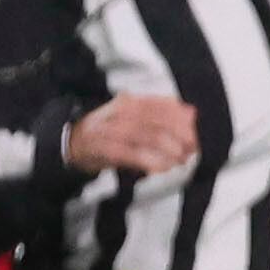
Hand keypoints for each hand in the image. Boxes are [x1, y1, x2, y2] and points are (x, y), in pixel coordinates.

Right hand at [65, 95, 197, 175]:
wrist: (73, 141)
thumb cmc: (111, 130)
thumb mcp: (135, 116)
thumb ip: (162, 114)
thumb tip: (192, 113)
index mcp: (130, 102)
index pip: (161, 106)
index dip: (182, 120)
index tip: (196, 133)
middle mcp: (120, 113)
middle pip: (157, 123)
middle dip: (180, 137)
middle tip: (192, 149)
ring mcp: (111, 130)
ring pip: (147, 138)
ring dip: (170, 151)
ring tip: (181, 160)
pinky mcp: (104, 149)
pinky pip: (132, 155)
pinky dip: (151, 162)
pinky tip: (163, 168)